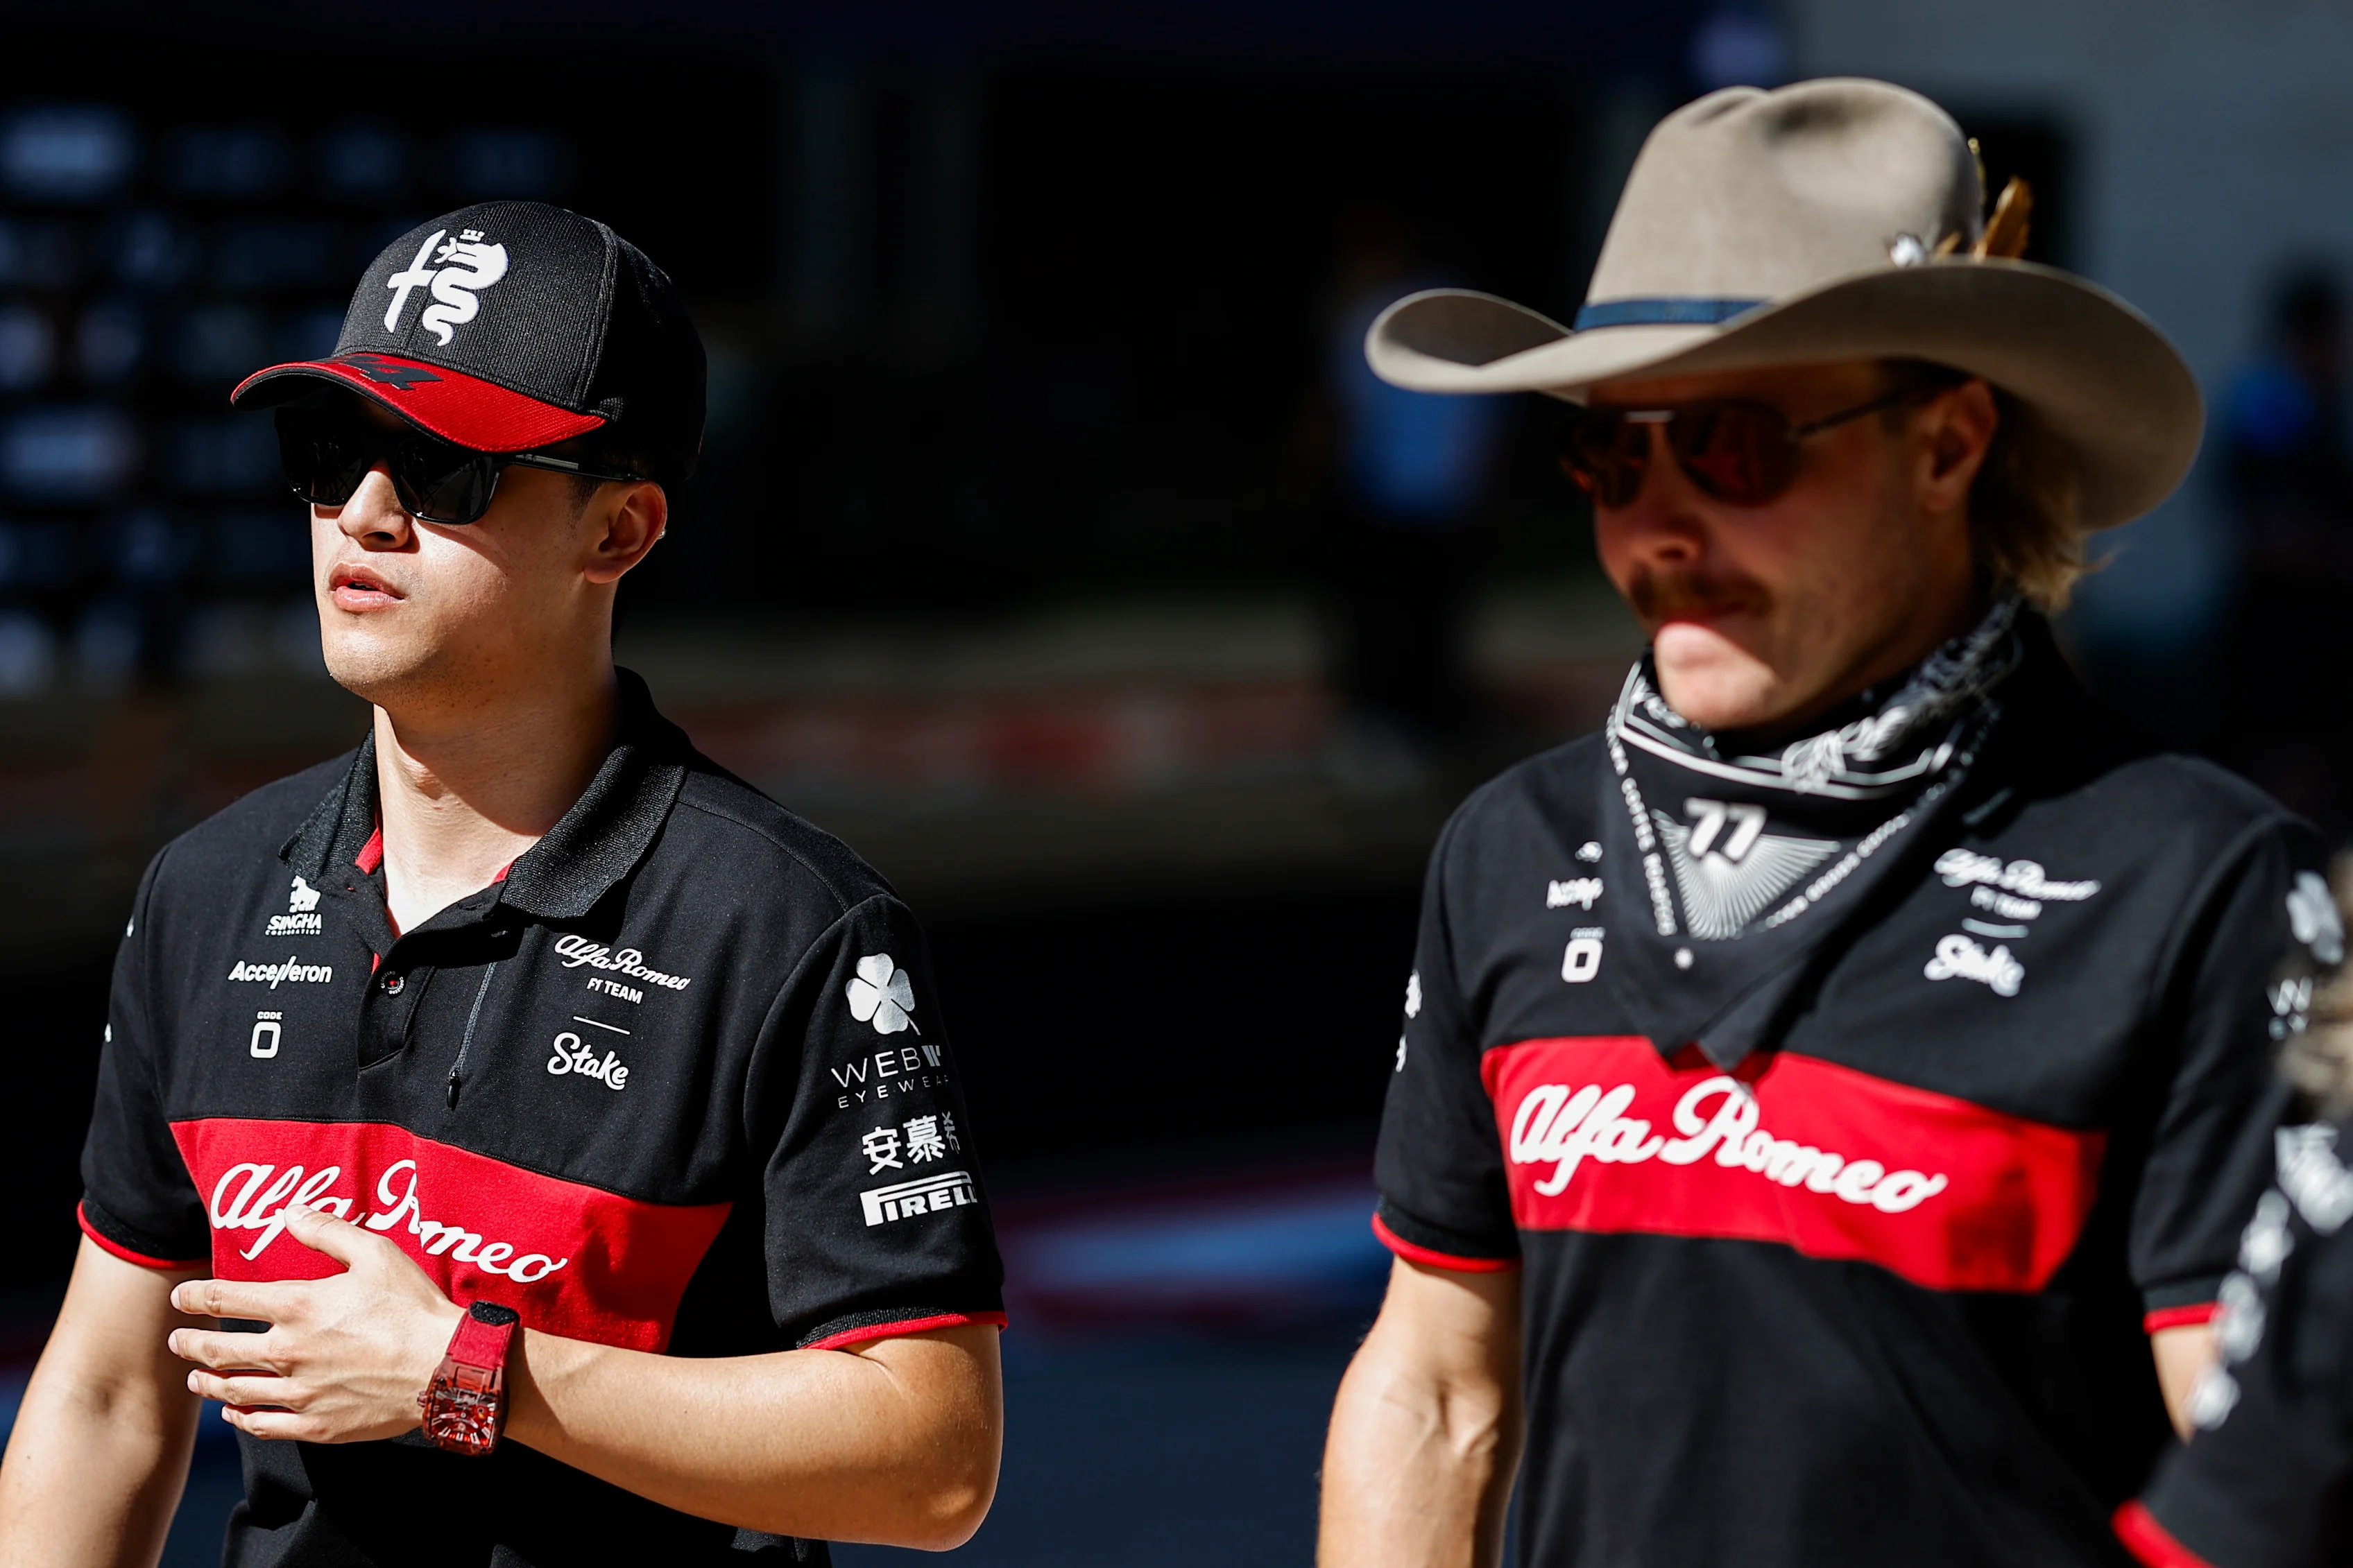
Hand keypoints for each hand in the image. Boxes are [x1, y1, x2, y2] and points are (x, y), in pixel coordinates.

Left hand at [167, 1203, 464, 1442]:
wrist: (447, 1366)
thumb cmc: (414, 1307)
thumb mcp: (376, 1253)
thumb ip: (328, 1231)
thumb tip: (290, 1212)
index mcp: (298, 1306)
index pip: (226, 1300)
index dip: (195, 1297)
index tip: (181, 1297)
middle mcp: (288, 1352)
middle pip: (218, 1350)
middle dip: (190, 1343)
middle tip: (177, 1340)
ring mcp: (299, 1393)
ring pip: (233, 1391)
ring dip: (207, 1383)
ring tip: (195, 1379)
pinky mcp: (315, 1424)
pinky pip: (262, 1425)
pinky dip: (240, 1418)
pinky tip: (234, 1412)